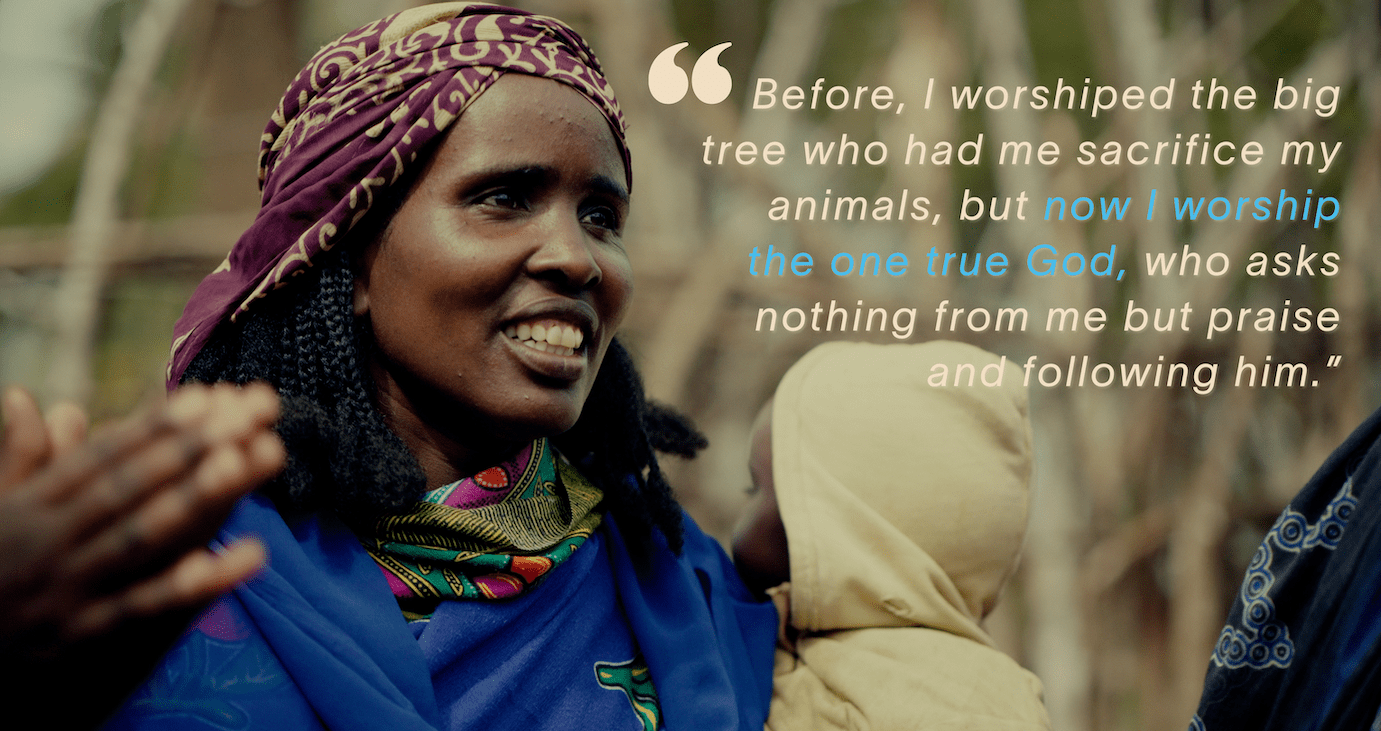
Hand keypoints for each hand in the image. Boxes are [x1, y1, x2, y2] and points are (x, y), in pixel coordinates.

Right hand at [0, 382, 284, 725]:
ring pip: (138, 537)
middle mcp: (49, 540)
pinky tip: (241, 558)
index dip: (154, 426)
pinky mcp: (79, 635)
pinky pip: (141, 605)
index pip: (100, 458)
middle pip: (129, 488)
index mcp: (30, 507)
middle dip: (188, 449)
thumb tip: (28, 397)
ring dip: (192, 499)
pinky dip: (187, 582)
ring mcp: (65, 587)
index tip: (205, 396)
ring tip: (245, 463)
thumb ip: (19, 458)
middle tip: (246, 416)